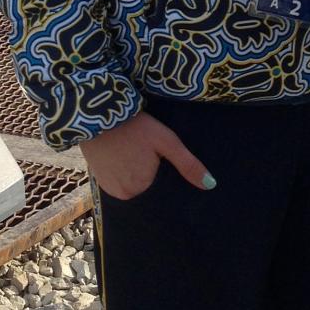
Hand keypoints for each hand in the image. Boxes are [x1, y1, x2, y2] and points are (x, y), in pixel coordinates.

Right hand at [79, 111, 214, 200]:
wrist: (99, 113)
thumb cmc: (136, 126)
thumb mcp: (166, 141)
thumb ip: (187, 164)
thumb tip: (211, 185)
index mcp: (142, 188)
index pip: (161, 189)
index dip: (162, 174)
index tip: (159, 159)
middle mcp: (125, 195)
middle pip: (147, 186)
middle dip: (150, 173)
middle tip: (146, 151)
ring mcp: (110, 189)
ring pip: (133, 183)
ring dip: (135, 173)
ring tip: (134, 152)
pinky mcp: (99, 180)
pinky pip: (118, 180)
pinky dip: (122, 171)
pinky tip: (123, 156)